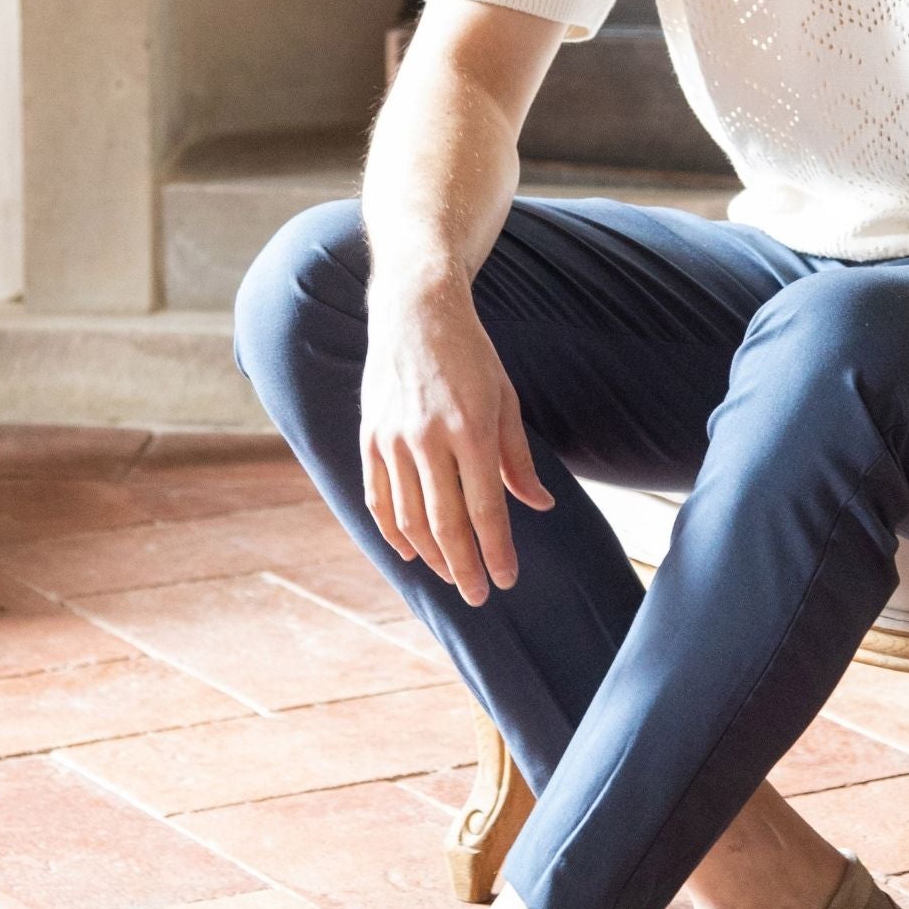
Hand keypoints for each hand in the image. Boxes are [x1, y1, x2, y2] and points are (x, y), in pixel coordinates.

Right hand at [359, 282, 555, 604]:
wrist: (415, 313)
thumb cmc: (471, 357)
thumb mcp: (506, 400)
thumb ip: (518, 458)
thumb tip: (539, 505)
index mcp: (471, 430)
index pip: (486, 508)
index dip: (496, 550)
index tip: (506, 580)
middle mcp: (428, 440)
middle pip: (446, 523)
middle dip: (464, 566)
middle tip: (478, 595)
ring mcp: (393, 440)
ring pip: (410, 518)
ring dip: (431, 555)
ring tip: (451, 576)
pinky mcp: (369, 438)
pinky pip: (378, 498)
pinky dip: (393, 531)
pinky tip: (411, 551)